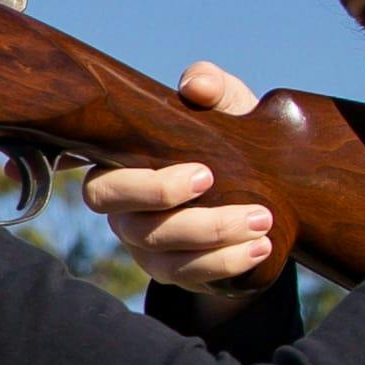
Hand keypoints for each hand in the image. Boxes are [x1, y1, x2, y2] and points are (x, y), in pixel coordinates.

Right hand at [78, 61, 283, 295]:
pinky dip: (226, 264)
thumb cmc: (226, 136)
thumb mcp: (226, 107)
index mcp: (120, 173)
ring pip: (166, 259)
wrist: (257, 184)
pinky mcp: (176, 273)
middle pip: (134, 229)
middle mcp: (125, 217)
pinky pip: (191, 279)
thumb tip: (197, 85)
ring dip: (216, 243)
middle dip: (190, 221)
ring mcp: (148, 251)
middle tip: (247, 208)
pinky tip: (260, 248)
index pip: (103, 189)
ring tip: (262, 223)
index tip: (204, 174)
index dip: (144, 188)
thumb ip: (212, 88)